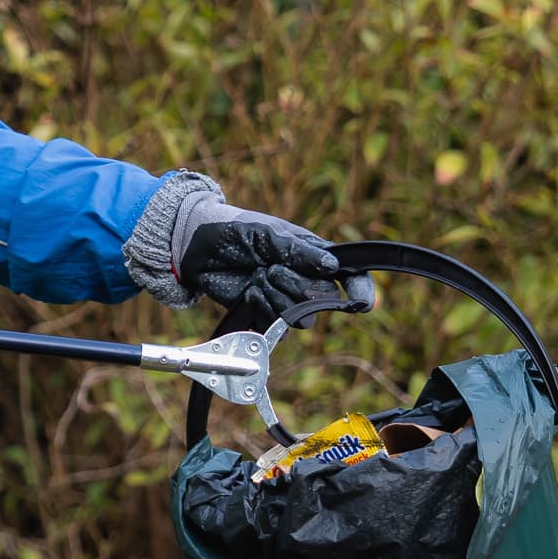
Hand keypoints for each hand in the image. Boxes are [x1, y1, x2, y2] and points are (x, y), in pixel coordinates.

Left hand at [173, 195, 373, 323]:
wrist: (196, 248)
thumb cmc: (232, 230)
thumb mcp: (265, 232)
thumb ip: (297, 250)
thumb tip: (332, 266)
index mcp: (312, 252)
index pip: (349, 273)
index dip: (361, 288)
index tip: (361, 303)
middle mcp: (304, 278)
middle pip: (323, 300)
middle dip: (297, 287)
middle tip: (270, 268)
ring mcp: (285, 299)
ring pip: (301, 320)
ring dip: (278, 299)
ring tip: (257, 279)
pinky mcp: (265, 315)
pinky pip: (278, 328)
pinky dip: (263, 311)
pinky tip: (249, 294)